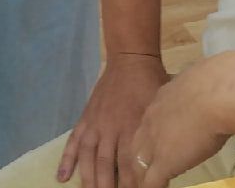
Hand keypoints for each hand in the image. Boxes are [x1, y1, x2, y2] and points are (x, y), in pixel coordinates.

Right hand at [56, 54, 169, 187]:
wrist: (131, 59)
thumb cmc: (152, 84)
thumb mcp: (161, 108)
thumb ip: (161, 133)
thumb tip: (171, 159)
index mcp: (134, 126)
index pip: (131, 164)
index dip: (132, 184)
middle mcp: (112, 128)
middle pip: (107, 165)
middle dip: (108, 187)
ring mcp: (96, 124)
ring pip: (89, 157)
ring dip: (89, 179)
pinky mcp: (86, 118)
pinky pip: (74, 141)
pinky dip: (67, 159)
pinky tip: (62, 177)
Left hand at [131, 57, 234, 187]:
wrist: (214, 94)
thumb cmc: (215, 84)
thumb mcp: (199, 83)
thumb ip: (197, 94)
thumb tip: (209, 97)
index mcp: (160, 101)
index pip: (149, 124)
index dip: (151, 138)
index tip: (158, 146)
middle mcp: (151, 122)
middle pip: (136, 146)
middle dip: (139, 160)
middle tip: (142, 172)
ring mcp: (155, 143)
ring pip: (139, 166)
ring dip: (141, 177)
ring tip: (143, 185)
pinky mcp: (164, 163)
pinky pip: (151, 182)